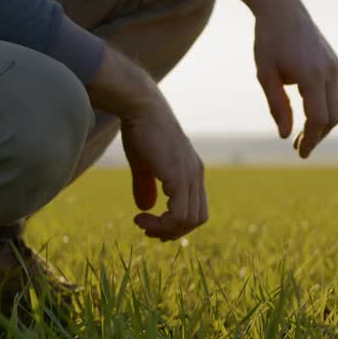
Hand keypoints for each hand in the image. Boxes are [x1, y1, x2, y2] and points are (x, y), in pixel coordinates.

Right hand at [122, 99, 208, 240]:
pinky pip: (178, 214)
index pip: (196, 208)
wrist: (140, 106)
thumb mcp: (143, 163)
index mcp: (191, 171)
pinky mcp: (179, 176)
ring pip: (189, 220)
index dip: (177, 222)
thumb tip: (145, 208)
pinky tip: (142, 217)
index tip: (151, 222)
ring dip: (165, 230)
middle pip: (197, 219)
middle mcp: (196, 174)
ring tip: (142, 224)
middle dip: (173, 231)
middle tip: (149, 230)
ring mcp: (190, 175)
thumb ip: (146, 186)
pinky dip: (162, 223)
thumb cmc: (140, 129)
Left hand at [189, 0, 337, 157]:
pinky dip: (330, 111)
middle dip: (318, 136)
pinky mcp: (336, 64)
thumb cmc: (268, 41)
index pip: (317, 118)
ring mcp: (336, 68)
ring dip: (325, 125)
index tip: (299, 152)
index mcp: (311, 75)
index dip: (310, 139)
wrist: (283, 11)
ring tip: (304, 135)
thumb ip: (276, 105)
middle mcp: (329, 72)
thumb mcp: (265, 74)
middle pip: (333, 117)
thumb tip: (285, 134)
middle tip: (299, 147)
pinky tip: (312, 116)